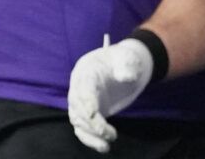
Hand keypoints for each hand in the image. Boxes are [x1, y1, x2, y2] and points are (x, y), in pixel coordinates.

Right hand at [66, 38, 155, 152]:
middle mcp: (79, 86)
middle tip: (111, 134)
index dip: (87, 101)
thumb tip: (126, 77)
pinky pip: (82, 127)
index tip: (94, 114)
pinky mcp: (89, 112)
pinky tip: (102, 146)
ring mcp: (83, 100)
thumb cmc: (124, 60)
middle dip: (91, 123)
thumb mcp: (127, 58)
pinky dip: (89, 139)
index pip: (83, 88)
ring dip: (89, 134)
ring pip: (77, 119)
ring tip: (106, 146)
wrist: (122, 64)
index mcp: (87, 71)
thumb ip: (126, 65)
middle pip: (78, 106)